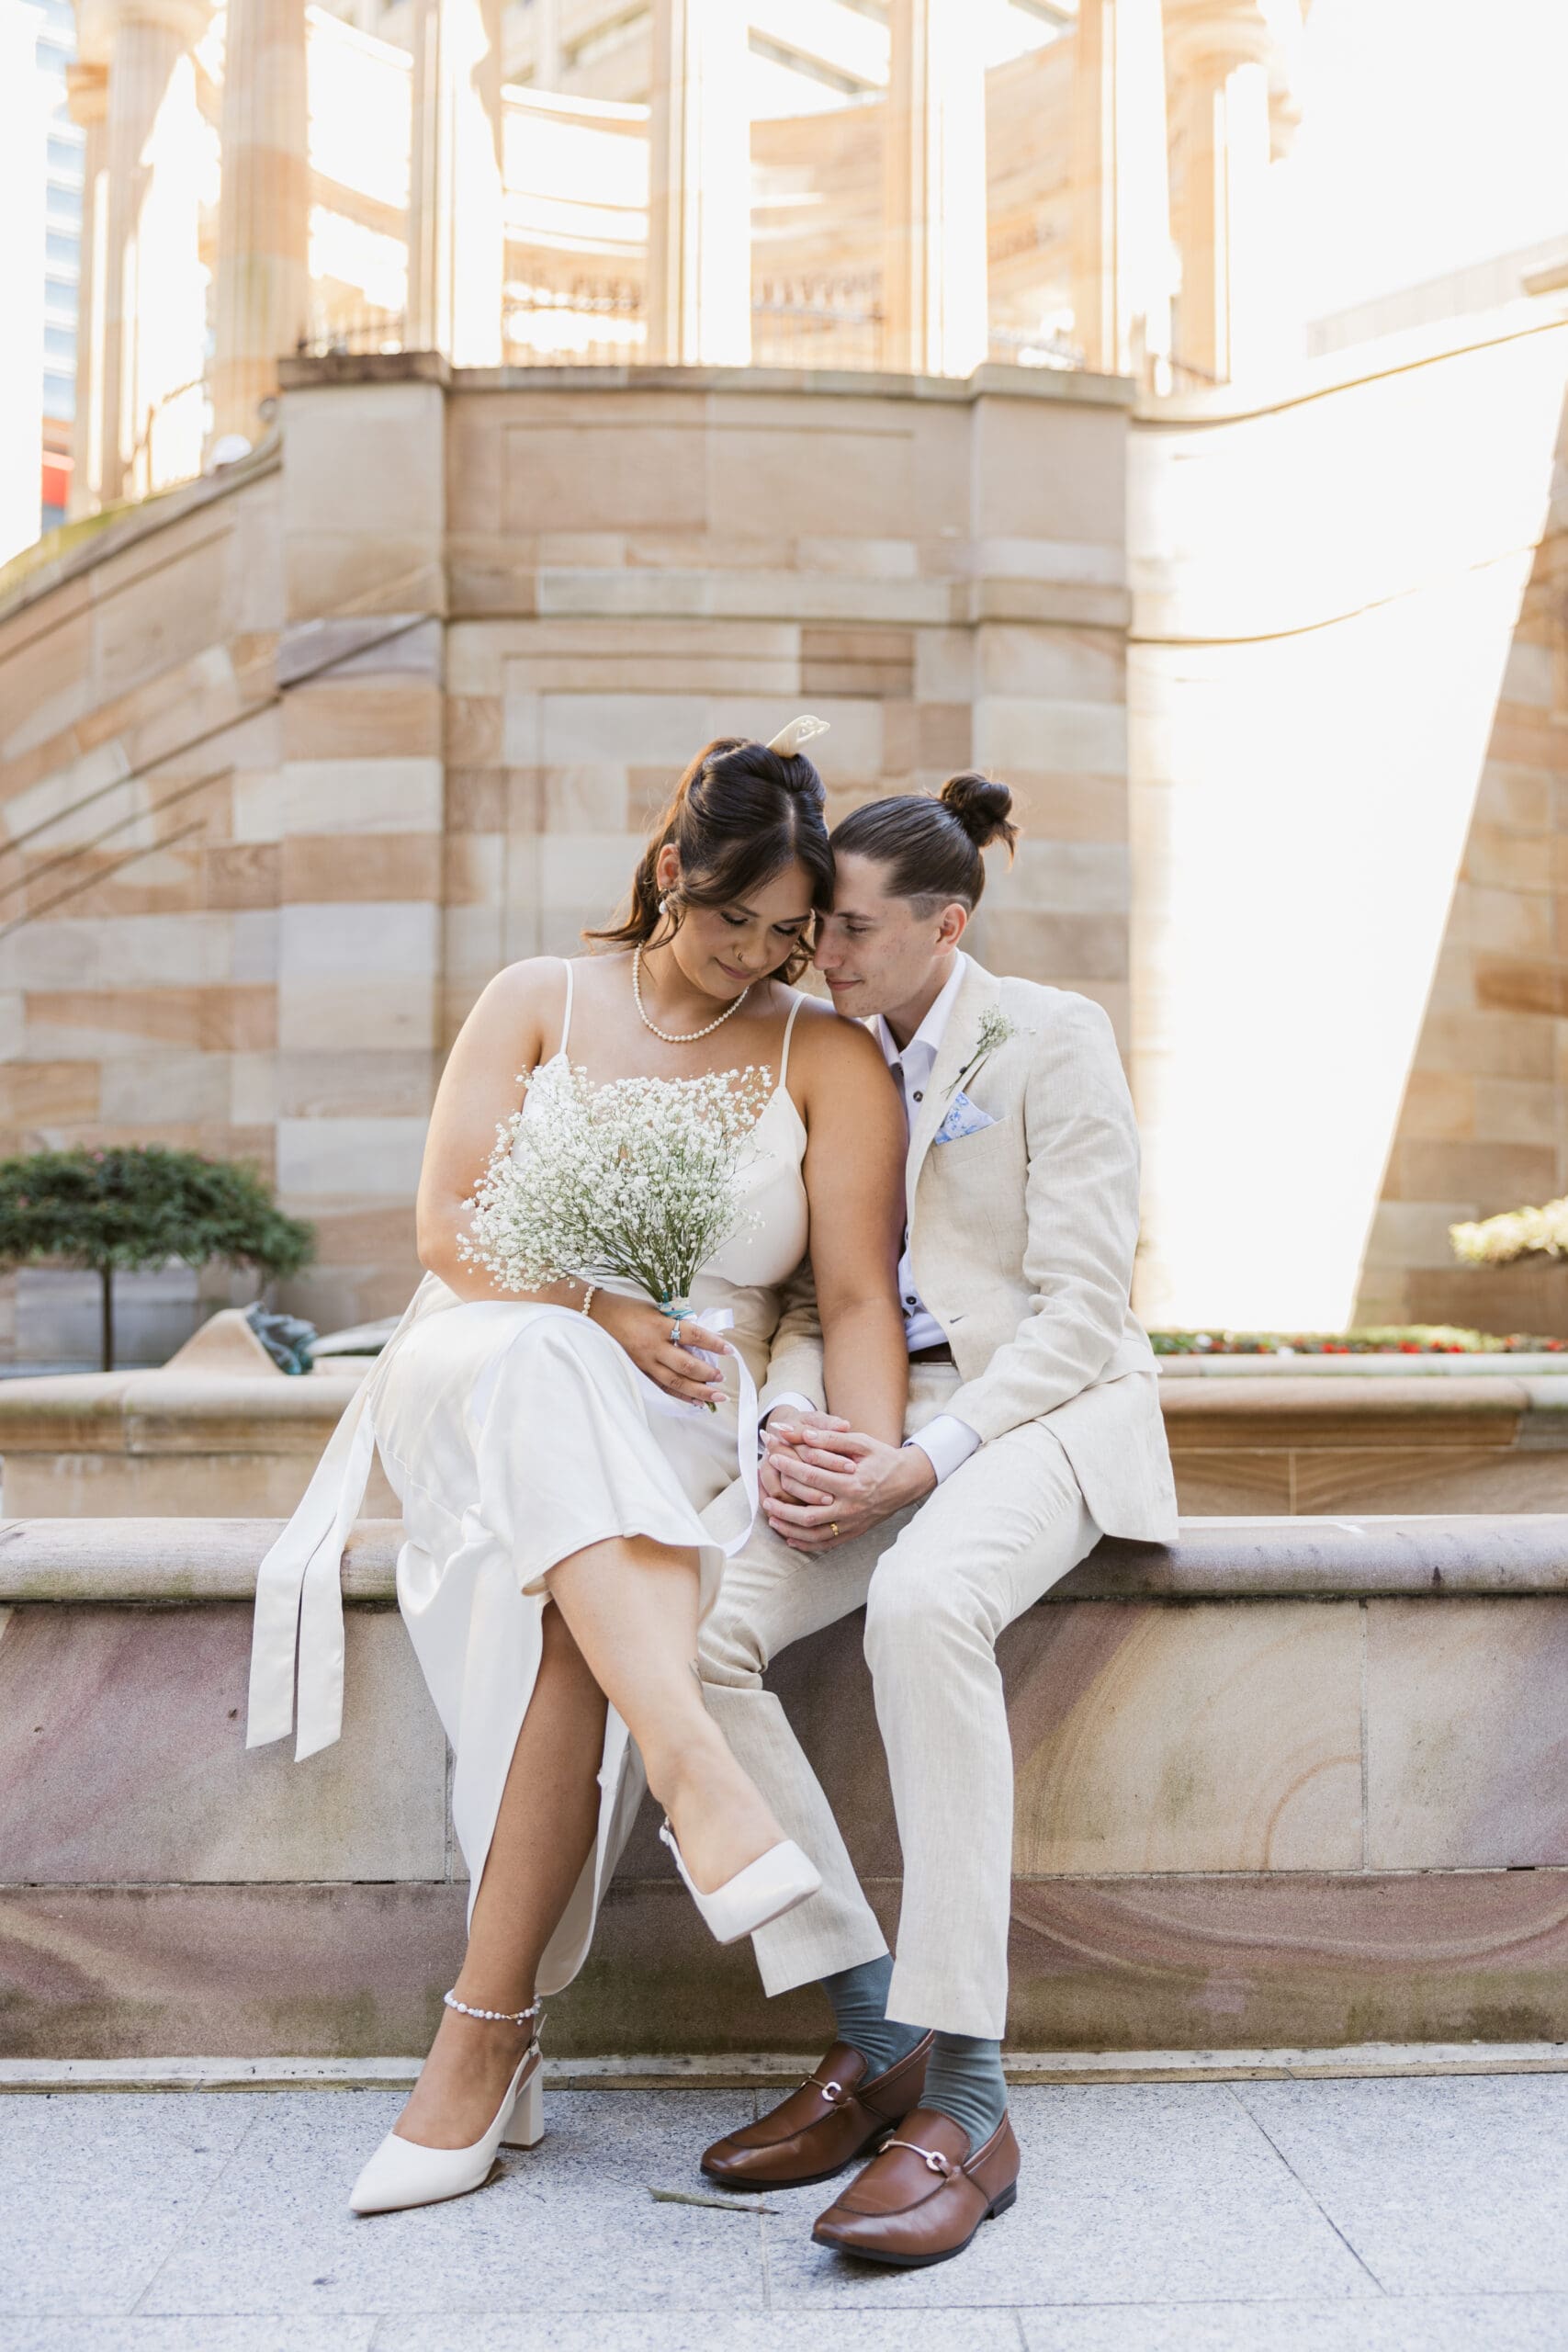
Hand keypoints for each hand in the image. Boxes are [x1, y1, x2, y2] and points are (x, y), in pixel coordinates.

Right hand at [591, 1293, 728, 1406]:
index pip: (693, 1335)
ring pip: (676, 1382)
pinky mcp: (638, 1372)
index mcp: (659, 1324)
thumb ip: (676, 1323)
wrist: (594, 1317)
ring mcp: (644, 1362)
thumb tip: (700, 1338)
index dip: (713, 1343)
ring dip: (698, 1391)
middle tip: (721, 1378)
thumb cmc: (627, 1309)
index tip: (729, 1350)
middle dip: (707, 1374)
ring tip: (716, 1396)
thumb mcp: (655, 1310)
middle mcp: (652, 1346)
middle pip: (686, 1364)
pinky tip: (695, 1402)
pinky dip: (680, 1396)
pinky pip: (662, 1387)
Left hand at [762, 1430, 934, 1551]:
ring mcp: (853, 1523)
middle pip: (807, 1512)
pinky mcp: (854, 1533)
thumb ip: (830, 1439)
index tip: (773, 1458)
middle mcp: (851, 1507)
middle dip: (781, 1504)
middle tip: (764, 1495)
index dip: (788, 1467)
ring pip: (813, 1533)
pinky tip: (790, 1538)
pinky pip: (826, 1544)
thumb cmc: (882, 1458)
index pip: (811, 1477)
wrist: (908, 1481)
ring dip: (789, 1527)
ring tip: (771, 1517)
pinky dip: (805, 1544)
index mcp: (852, 1483)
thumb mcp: (861, 1442)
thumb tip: (803, 1435)